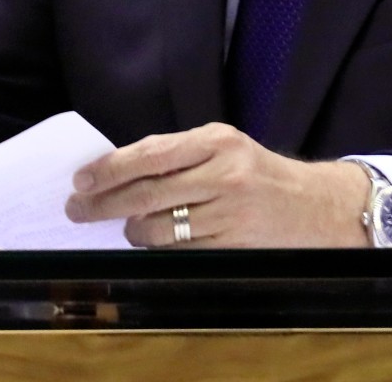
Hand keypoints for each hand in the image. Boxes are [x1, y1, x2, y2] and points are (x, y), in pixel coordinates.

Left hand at [64, 123, 369, 247]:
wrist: (315, 206)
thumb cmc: (258, 173)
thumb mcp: (225, 147)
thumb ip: (179, 154)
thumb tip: (117, 172)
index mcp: (216, 140)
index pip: (149, 154)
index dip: (109, 169)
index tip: (81, 180)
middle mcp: (223, 172)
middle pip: (146, 192)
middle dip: (103, 204)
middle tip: (77, 210)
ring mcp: (228, 211)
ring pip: (158, 227)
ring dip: (133, 230)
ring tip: (128, 227)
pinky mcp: (232, 244)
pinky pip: (179, 251)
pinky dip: (159, 248)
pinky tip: (156, 242)